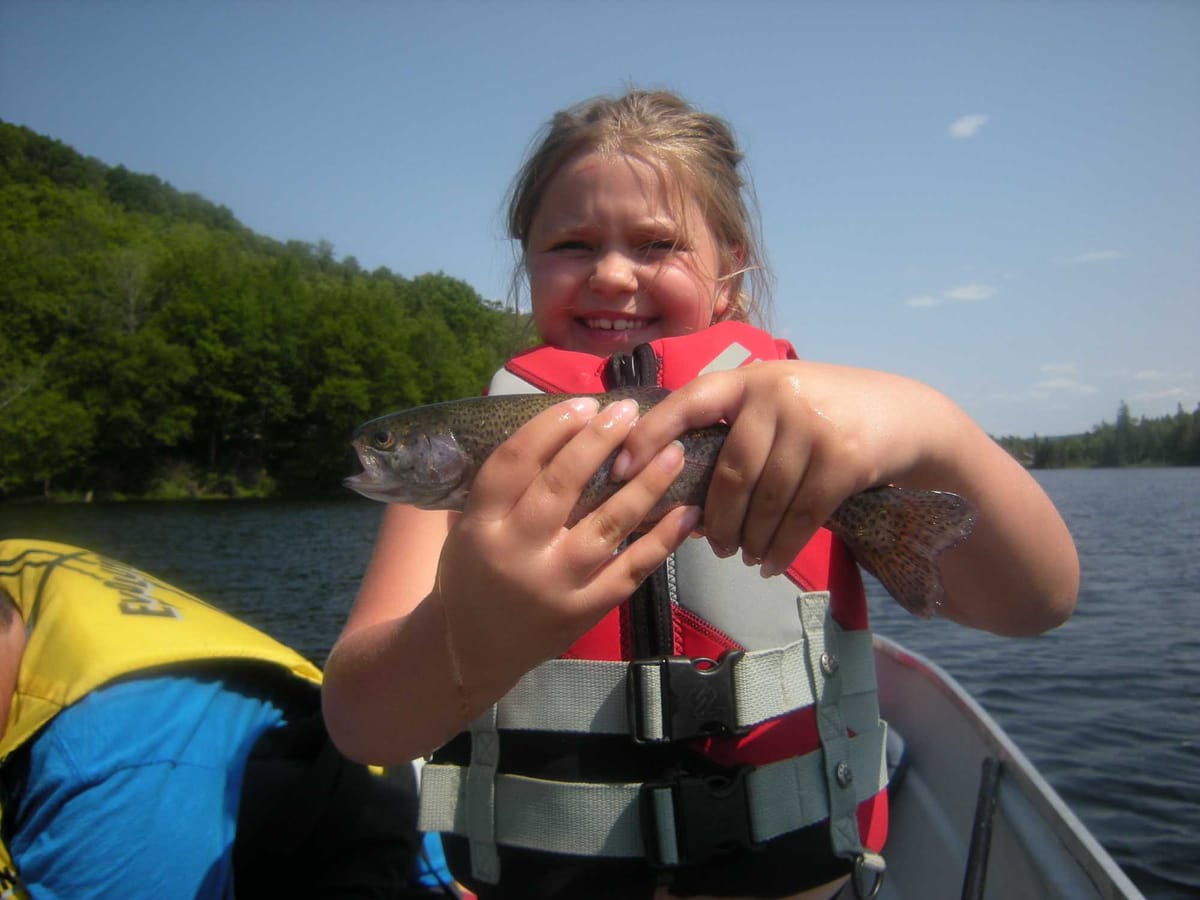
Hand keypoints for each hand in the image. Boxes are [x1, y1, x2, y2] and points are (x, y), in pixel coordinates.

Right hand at [434, 396, 700, 709]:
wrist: (469, 650)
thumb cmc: (471, 574)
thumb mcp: (467, 526)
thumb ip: (500, 484)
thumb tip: (552, 423)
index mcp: (481, 526)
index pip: (513, 464)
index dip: (550, 428)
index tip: (583, 403)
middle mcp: (517, 553)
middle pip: (562, 486)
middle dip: (600, 442)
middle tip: (630, 412)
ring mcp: (556, 585)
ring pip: (607, 525)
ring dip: (644, 485)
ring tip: (673, 452)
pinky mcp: (585, 610)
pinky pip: (631, 570)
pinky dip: (662, 541)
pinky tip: (686, 513)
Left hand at [614, 361, 913, 578]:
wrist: (903, 415)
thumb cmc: (822, 414)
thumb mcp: (777, 401)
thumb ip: (733, 427)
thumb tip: (669, 482)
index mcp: (748, 379)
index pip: (687, 402)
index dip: (649, 435)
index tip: (618, 471)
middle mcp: (777, 395)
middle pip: (730, 472)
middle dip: (716, 518)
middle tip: (712, 545)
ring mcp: (812, 425)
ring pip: (765, 500)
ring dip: (749, 539)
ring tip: (742, 556)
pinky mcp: (844, 458)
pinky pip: (800, 516)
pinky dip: (781, 547)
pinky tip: (770, 564)